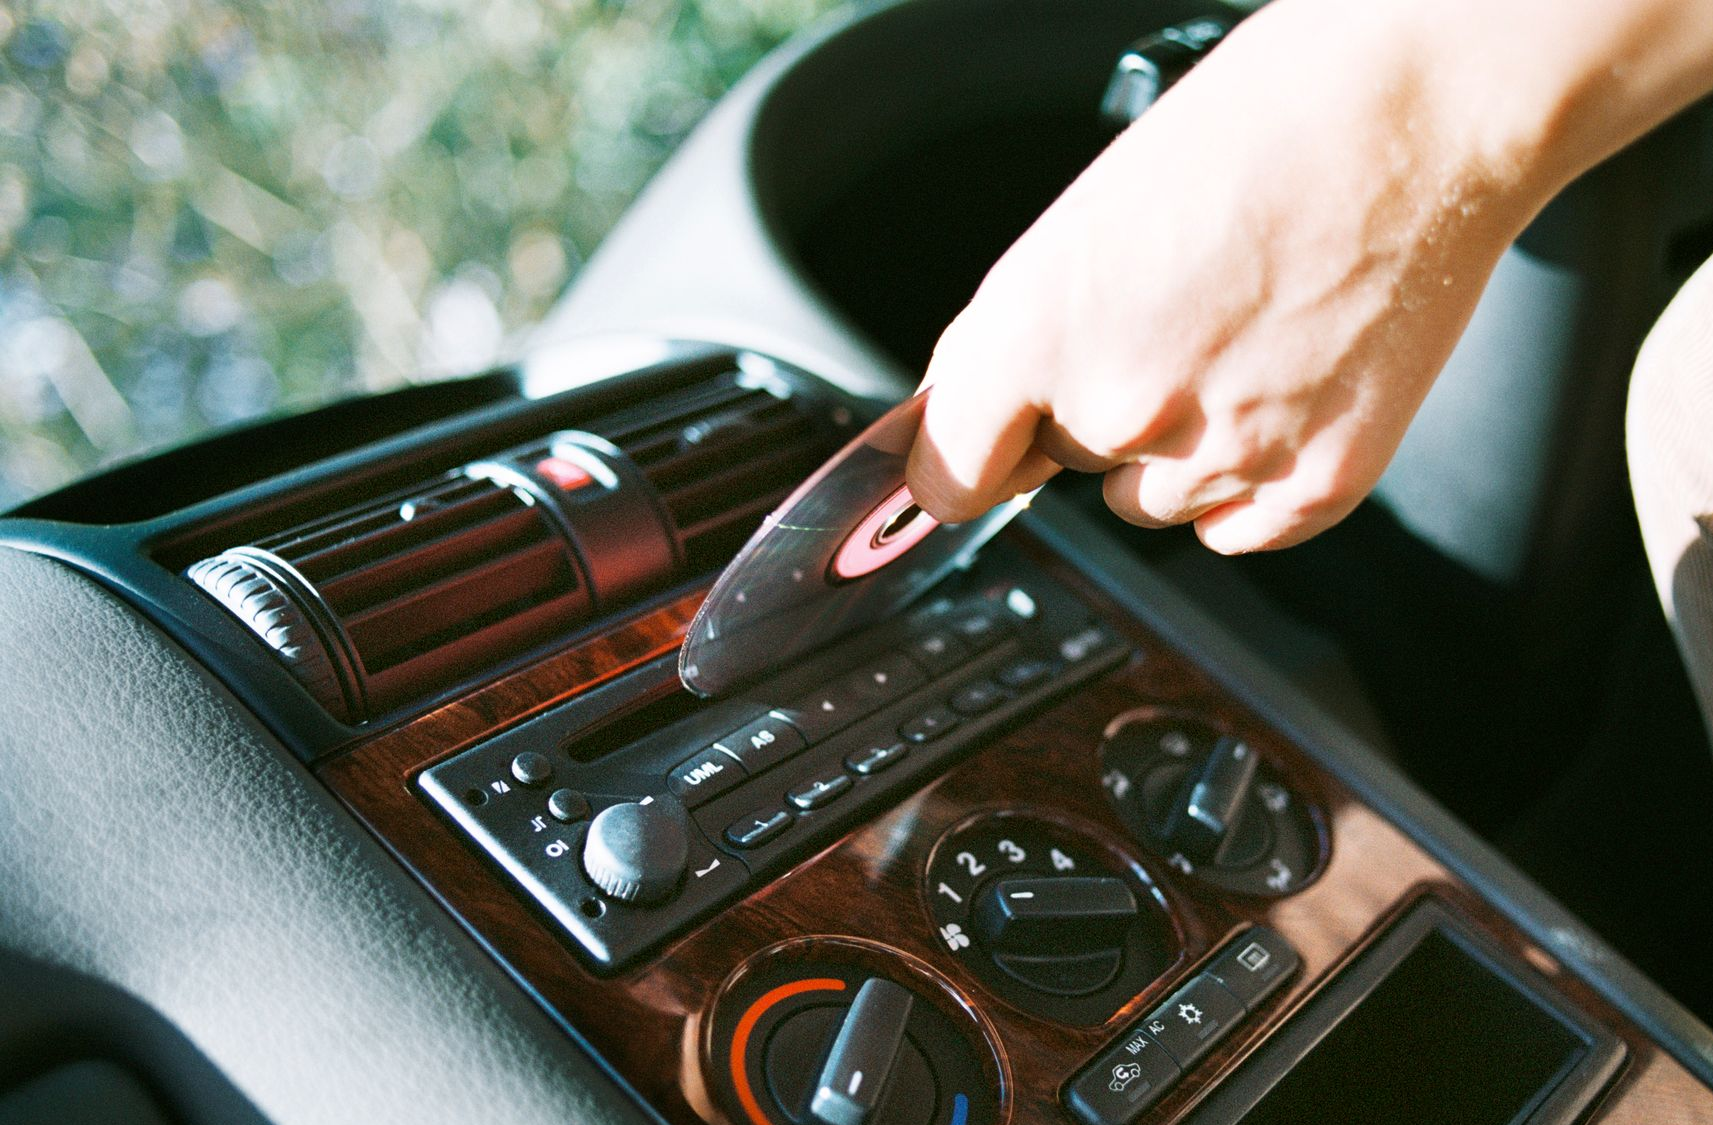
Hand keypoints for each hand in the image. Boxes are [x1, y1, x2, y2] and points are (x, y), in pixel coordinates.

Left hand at [905, 0, 1553, 552]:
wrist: (1422, 110)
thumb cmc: (1261, 129)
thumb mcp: (1085, 220)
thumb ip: (1009, 339)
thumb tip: (960, 417)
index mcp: (1042, 329)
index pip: (949, 475)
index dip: (959, 466)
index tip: (972, 465)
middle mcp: (1123, 407)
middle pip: (1065, 467)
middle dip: (1095, 411)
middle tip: (1171, 316)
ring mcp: (1224, 453)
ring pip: (1149, 501)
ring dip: (1175, 447)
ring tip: (1238, 339)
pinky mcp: (1318, 485)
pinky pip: (1235, 530)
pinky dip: (1247, 480)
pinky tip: (1279, 388)